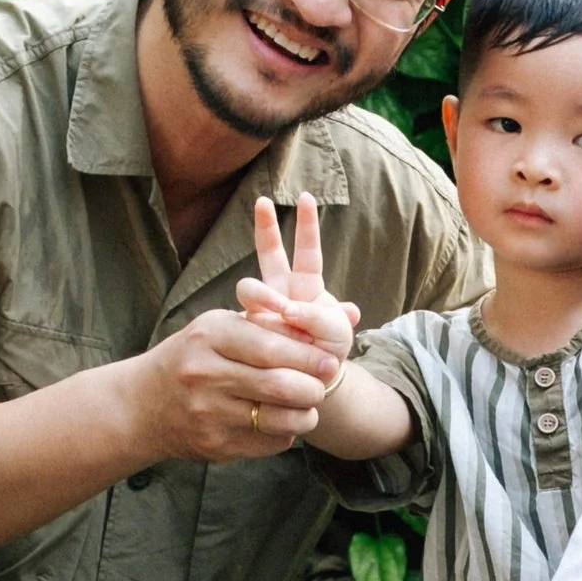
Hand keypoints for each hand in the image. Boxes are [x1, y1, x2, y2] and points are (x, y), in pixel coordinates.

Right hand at [137, 298, 346, 462]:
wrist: (143, 405)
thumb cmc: (191, 358)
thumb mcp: (217, 328)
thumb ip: (262, 326)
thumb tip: (316, 330)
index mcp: (210, 337)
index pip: (272, 348)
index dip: (309, 356)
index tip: (330, 362)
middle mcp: (206, 375)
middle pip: (281, 386)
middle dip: (313, 387)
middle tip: (322, 385)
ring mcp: (208, 414)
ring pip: (279, 419)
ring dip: (305, 415)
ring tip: (309, 407)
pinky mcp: (214, 445)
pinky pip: (267, 442)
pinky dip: (284, 433)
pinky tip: (282, 423)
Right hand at [235, 193, 359, 374]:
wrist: (306, 384)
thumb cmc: (325, 353)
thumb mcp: (335, 334)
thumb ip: (323, 319)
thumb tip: (301, 311)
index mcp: (305, 287)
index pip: (306, 252)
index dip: (307, 226)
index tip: (305, 197)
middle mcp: (279, 294)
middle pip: (269, 257)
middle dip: (266, 228)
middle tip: (264, 201)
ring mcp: (259, 314)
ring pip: (250, 291)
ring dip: (264, 297)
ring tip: (282, 312)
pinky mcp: (246, 336)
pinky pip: (246, 326)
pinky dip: (262, 335)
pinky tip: (272, 349)